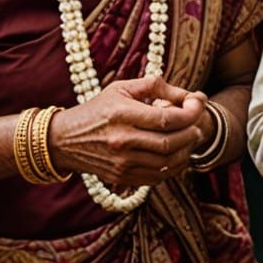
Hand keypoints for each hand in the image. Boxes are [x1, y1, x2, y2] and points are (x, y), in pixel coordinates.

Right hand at [49, 77, 206, 188]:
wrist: (64, 139)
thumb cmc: (98, 109)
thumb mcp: (121, 88)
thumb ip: (154, 85)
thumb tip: (186, 94)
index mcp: (122, 114)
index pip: (167, 118)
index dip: (191, 112)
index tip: (198, 103)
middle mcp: (122, 140)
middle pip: (170, 142)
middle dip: (192, 132)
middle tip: (198, 123)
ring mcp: (121, 162)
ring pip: (166, 162)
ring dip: (186, 150)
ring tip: (191, 138)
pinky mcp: (121, 177)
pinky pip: (157, 177)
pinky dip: (174, 167)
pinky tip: (179, 154)